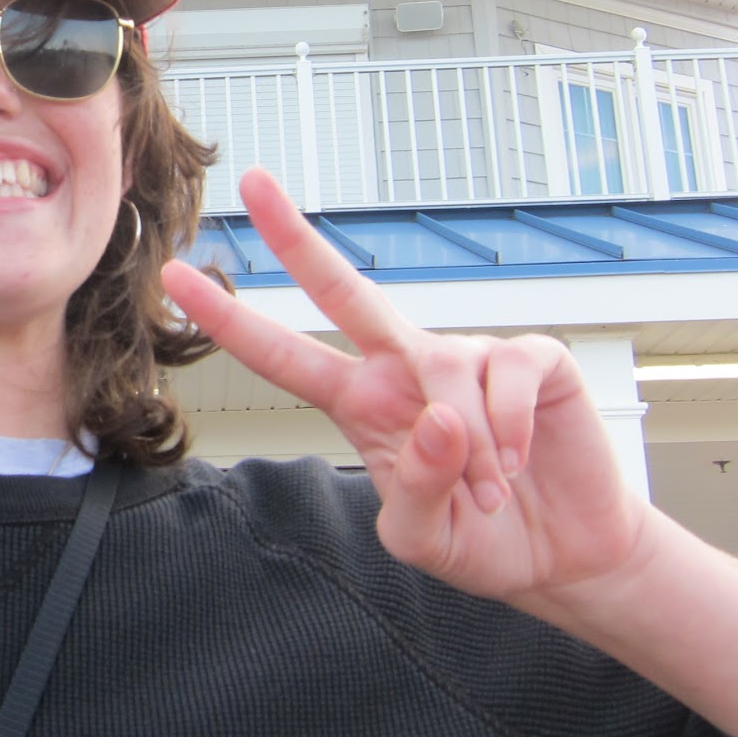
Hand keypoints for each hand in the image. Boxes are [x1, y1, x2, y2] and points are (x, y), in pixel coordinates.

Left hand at [159, 168, 646, 606]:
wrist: (562, 555)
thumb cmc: (481, 541)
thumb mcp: (424, 540)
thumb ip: (415, 490)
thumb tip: (436, 419)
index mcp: (361, 403)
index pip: (284, 355)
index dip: (229, 320)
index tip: (175, 277)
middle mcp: (404, 366)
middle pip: (343, 290)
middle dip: (295, 237)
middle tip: (252, 180)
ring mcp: (467, 355)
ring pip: (445, 371)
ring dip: (471, 451)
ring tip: (491, 493)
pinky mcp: (530, 358)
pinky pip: (508, 376)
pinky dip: (511, 430)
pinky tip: (520, 462)